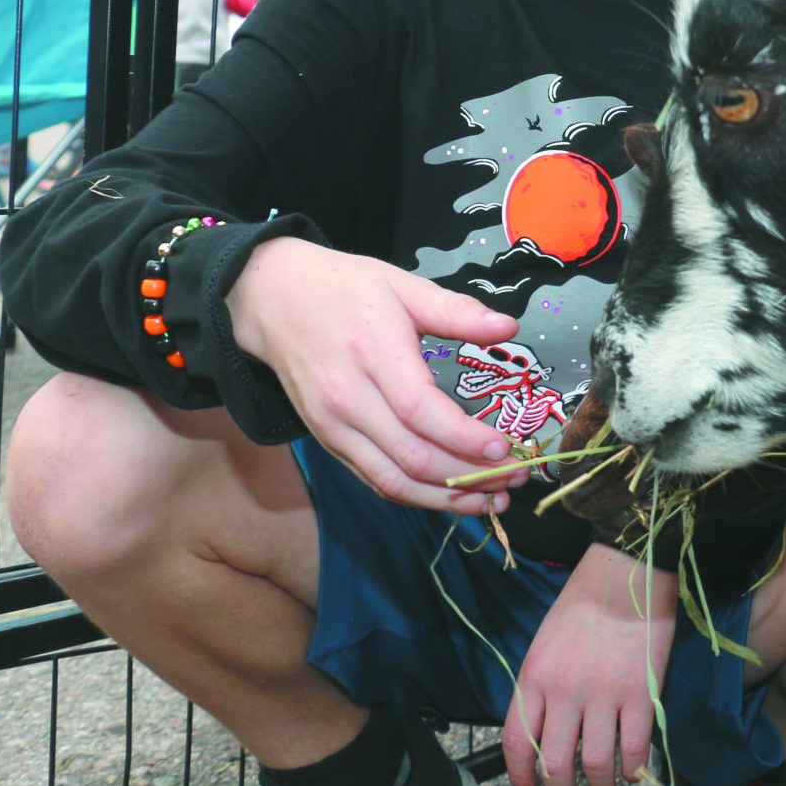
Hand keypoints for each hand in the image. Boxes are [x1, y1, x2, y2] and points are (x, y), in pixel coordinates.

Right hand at [225, 237, 524, 512]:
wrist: (272, 300)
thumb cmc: (345, 289)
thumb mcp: (402, 285)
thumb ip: (455, 310)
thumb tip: (509, 326)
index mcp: (372, 353)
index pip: (420, 410)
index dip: (464, 438)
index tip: (505, 447)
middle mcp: (348, 398)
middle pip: (411, 455)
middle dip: (467, 477)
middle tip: (513, 479)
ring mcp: (333, 426)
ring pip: (392, 479)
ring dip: (445, 499)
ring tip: (491, 500)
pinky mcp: (328, 441)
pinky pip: (374, 479)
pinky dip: (415, 495)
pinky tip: (450, 495)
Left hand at [504, 544, 678, 785]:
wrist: (627, 569)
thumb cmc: (584, 602)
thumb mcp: (545, 642)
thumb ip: (542, 688)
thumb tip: (548, 732)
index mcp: (534, 677)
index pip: (518, 744)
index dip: (522, 777)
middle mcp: (564, 692)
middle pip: (555, 766)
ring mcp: (604, 694)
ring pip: (595, 766)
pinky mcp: (641, 693)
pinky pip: (634, 750)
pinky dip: (633, 770)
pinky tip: (632, 770)